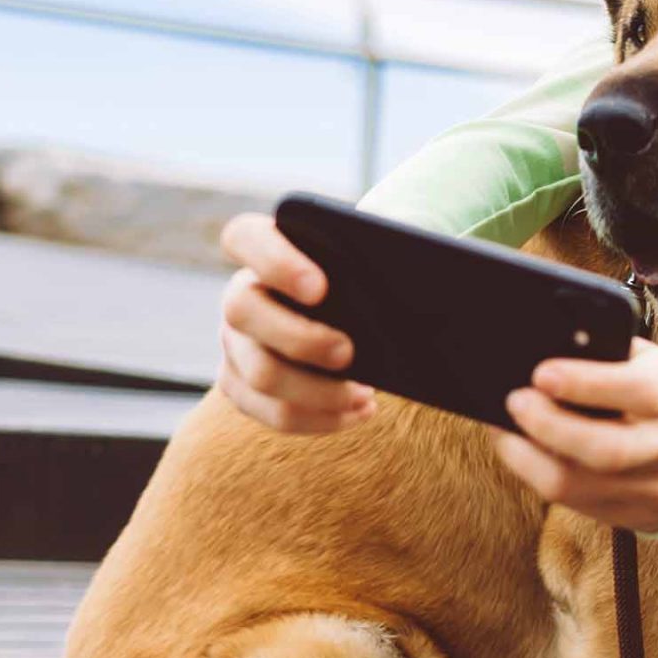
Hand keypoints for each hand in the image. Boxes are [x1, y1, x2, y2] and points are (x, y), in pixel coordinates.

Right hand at [214, 212, 376, 433]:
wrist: (347, 318)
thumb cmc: (359, 284)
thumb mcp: (363, 268)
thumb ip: (372, 266)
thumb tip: (421, 290)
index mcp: (262, 249)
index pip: (244, 238)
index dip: (275, 262)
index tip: (321, 288)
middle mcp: (239, 294)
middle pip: (243, 311)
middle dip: (300, 338)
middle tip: (349, 352)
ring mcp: (235, 343)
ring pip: (260, 374)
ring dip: (318, 391)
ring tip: (363, 394)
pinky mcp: (242, 385)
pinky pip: (273, 413)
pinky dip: (321, 418)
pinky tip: (360, 410)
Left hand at [492, 337, 657, 530]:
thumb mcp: (657, 364)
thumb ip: (612, 357)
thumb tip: (549, 349)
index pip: (637, 391)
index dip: (585, 383)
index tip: (542, 373)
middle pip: (604, 450)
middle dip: (548, 426)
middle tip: (515, 401)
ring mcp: (655, 488)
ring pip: (578, 486)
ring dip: (529, 458)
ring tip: (507, 430)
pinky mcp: (637, 517)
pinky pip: (576, 504)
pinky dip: (540, 477)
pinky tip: (525, 454)